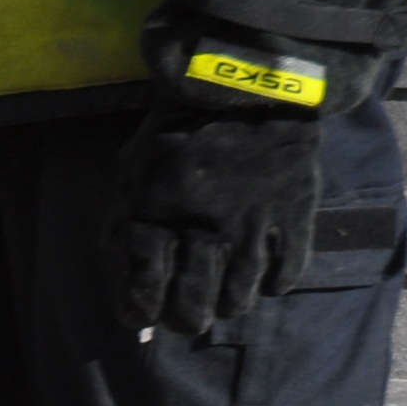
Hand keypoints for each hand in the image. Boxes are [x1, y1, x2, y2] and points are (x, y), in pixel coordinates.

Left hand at [112, 105, 320, 334]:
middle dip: (185, 320)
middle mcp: (201, 233)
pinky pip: (289, 265)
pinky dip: (278, 282)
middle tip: (187, 319)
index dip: (139, 312)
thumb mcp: (133, 166)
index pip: (143, 290)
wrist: (245, 85)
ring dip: (228, 306)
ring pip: (239, 293)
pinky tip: (269, 284)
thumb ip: (122, 213)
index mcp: (156, 222)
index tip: (139, 315)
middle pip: (192, 303)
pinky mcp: (293, 211)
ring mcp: (251, 225)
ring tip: (224, 304)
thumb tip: (114, 252)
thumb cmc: (179, 125)